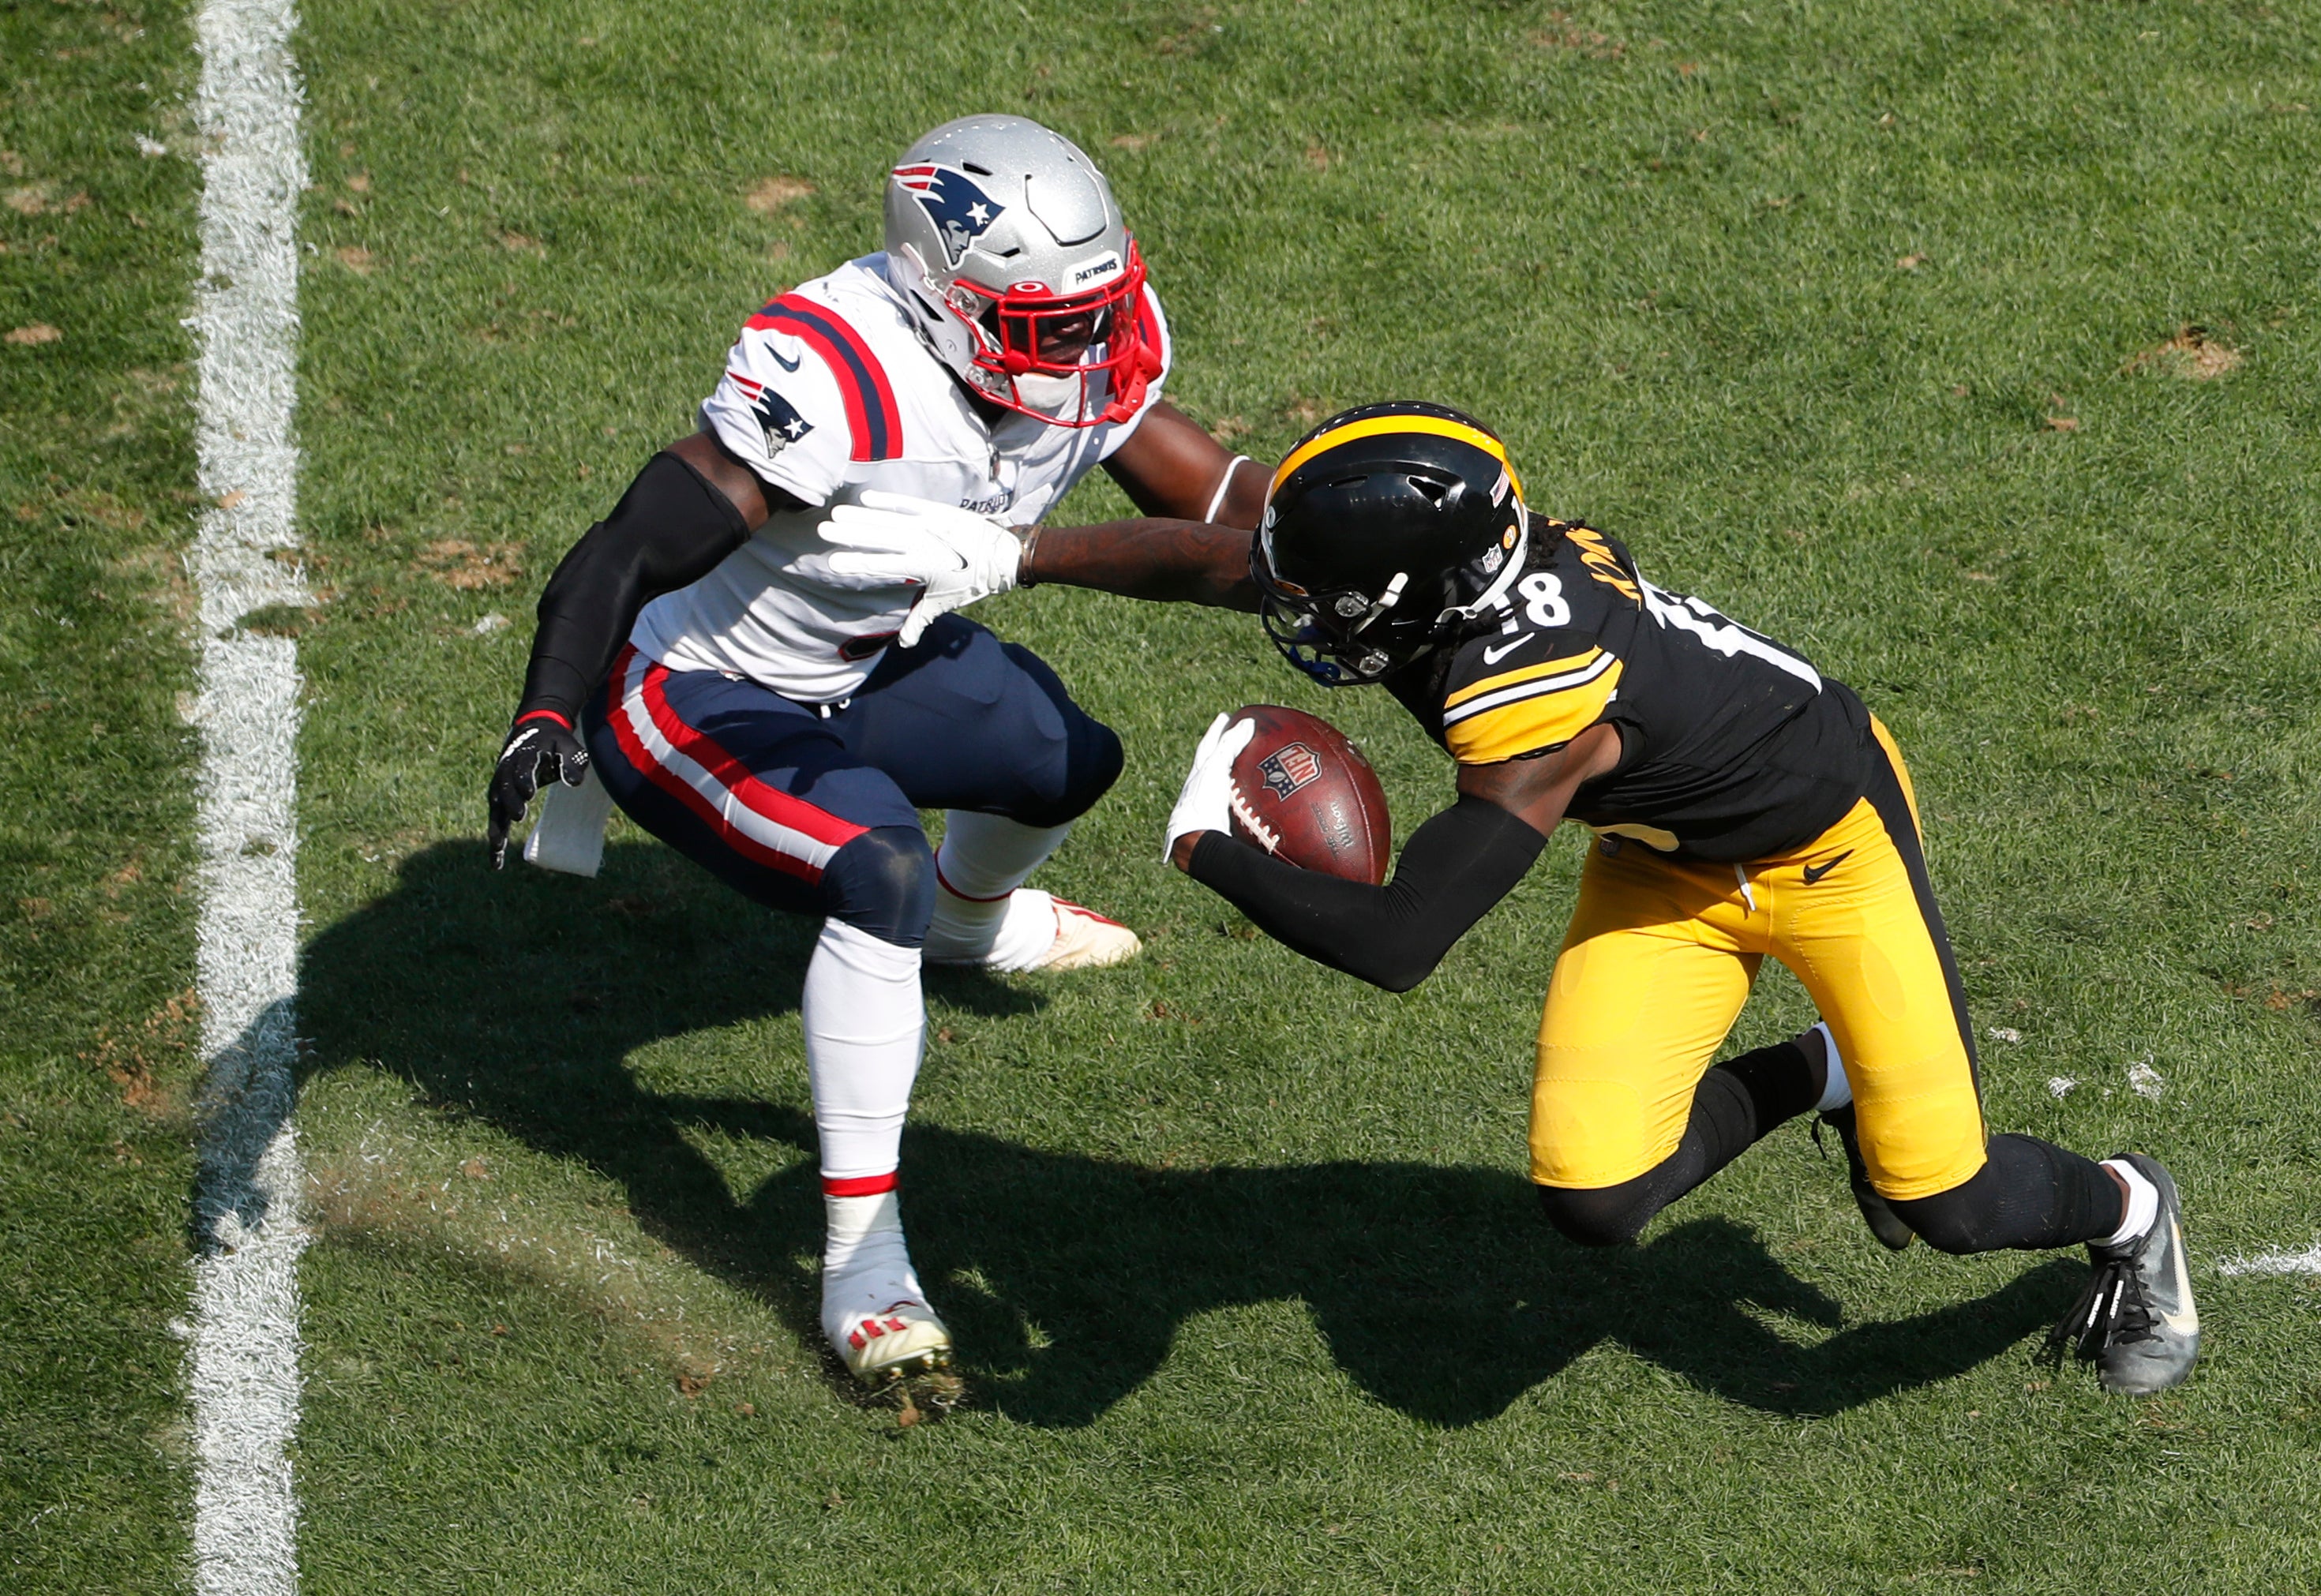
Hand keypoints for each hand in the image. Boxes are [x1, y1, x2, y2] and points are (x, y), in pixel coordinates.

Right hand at [487, 712, 589, 869]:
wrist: (533, 734)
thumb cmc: (555, 744)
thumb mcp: (568, 747)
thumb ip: (571, 762)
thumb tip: (575, 782)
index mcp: (525, 755)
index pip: (522, 766)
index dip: (524, 778)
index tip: (529, 793)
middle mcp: (507, 770)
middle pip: (505, 787)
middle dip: (510, 802)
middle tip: (519, 816)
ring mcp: (500, 785)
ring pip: (495, 806)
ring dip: (496, 826)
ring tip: (498, 847)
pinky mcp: (500, 799)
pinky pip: (496, 820)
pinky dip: (495, 839)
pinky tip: (496, 862)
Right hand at [818, 488, 1022, 646]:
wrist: (1002, 556)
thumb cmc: (971, 582)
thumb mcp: (944, 602)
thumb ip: (919, 620)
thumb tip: (904, 643)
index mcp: (922, 567)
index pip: (881, 566)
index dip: (856, 563)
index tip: (832, 561)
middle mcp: (924, 544)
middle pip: (879, 538)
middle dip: (850, 534)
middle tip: (824, 530)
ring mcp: (931, 525)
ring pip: (889, 519)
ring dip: (862, 516)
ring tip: (836, 514)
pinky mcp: (939, 511)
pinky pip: (909, 504)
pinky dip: (888, 501)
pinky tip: (866, 499)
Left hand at [1161, 712, 1254, 866]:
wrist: (1198, 842)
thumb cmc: (1202, 802)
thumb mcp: (1215, 768)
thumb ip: (1229, 745)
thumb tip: (1248, 723)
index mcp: (1199, 774)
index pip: (1208, 745)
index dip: (1217, 730)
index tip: (1225, 717)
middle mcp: (1203, 790)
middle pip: (1215, 766)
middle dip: (1227, 753)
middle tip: (1243, 739)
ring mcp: (1213, 808)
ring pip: (1227, 788)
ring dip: (1241, 778)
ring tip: (1260, 770)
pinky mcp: (1225, 824)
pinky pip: (1241, 807)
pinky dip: (1253, 801)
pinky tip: (1268, 803)